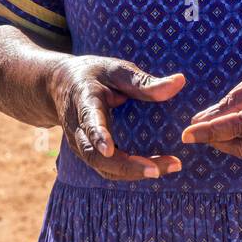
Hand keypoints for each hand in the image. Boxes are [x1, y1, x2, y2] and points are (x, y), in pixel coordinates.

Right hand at [48, 55, 184, 181]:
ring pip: (104, 167)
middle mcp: (79, 129)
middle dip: (126, 166)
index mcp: (84, 102)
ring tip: (169, 167)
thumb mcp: (116, 69)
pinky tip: (159, 167)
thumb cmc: (94, 74)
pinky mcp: (91, 154)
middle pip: (96, 156)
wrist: (61, 86)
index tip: (109, 149)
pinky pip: (109, 168)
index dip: (98, 136)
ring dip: (135, 172)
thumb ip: (144, 81)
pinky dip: (132, 171)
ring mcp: (82, 146)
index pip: (89, 121)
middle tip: (157, 169)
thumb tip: (179, 82)